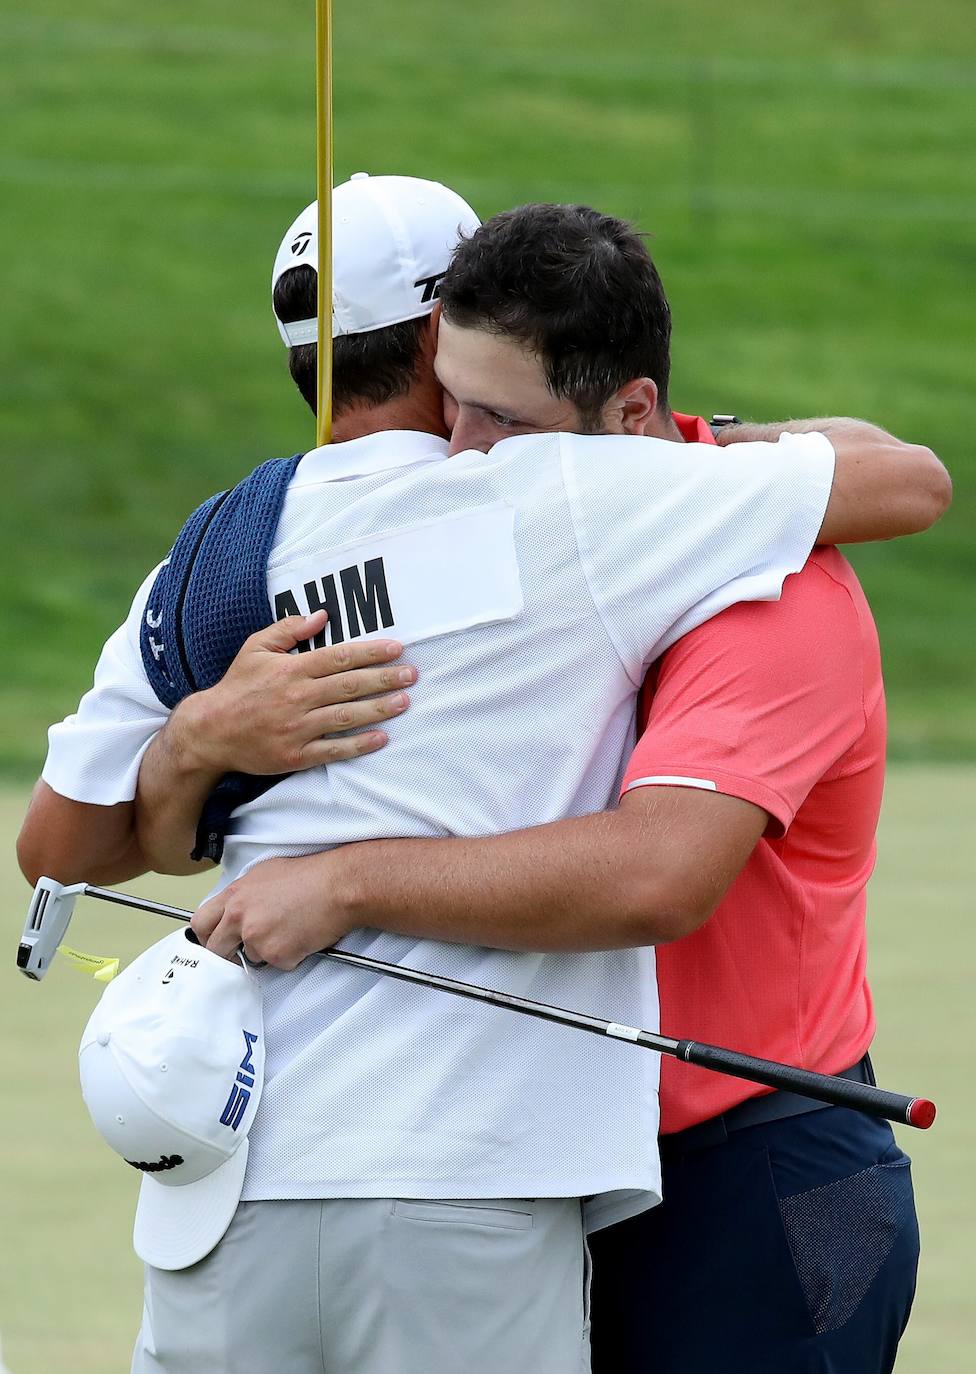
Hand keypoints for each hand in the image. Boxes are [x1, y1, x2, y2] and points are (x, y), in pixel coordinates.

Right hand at [177, 610, 416, 775]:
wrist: (209, 731)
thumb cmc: (237, 686)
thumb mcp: (255, 648)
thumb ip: (288, 629)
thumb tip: (321, 615)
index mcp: (291, 670)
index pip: (339, 657)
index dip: (371, 653)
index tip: (397, 649)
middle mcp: (297, 697)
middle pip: (349, 686)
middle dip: (384, 679)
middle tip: (412, 675)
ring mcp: (297, 728)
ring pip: (346, 717)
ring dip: (378, 709)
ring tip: (404, 702)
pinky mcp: (295, 754)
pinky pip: (333, 749)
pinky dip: (358, 744)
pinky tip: (381, 738)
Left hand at [192, 854, 350, 968]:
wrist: (337, 886)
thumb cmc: (310, 876)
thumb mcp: (265, 874)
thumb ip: (243, 895)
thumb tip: (236, 909)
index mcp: (235, 895)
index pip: (201, 922)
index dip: (206, 936)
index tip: (214, 941)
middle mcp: (239, 917)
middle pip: (217, 949)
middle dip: (229, 953)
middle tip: (247, 948)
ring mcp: (256, 937)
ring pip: (251, 957)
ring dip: (267, 951)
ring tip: (289, 929)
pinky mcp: (276, 954)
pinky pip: (277, 964)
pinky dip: (290, 956)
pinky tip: (301, 936)